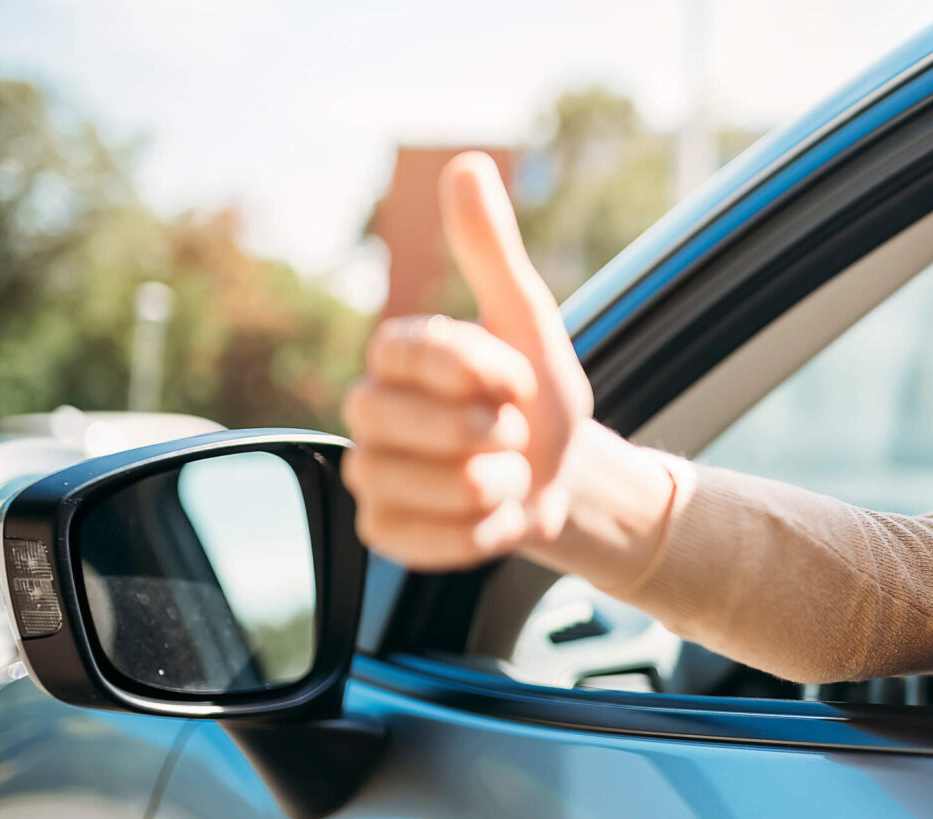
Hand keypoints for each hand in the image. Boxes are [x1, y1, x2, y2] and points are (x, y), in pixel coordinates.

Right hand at [340, 152, 594, 569]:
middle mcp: (368, 409)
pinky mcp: (382, 532)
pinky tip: (491, 515)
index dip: (481, 370)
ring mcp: (368, 473)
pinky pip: (422, 540)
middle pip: (400, 423)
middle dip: (486, 432)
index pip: (414, 351)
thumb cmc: (540, 397)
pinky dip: (476, 533)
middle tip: (512, 433)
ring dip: (491, 486)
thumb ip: (490, 251)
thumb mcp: (529, 321)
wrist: (565, 479)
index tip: (517, 379)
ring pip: (419, 485)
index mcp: (396, 353)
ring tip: (505, 474)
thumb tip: (464, 164)